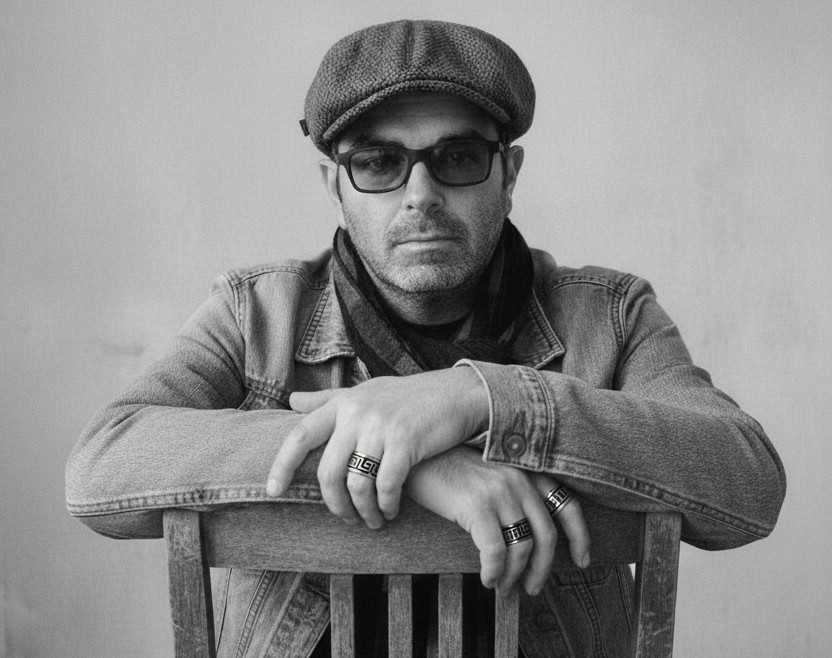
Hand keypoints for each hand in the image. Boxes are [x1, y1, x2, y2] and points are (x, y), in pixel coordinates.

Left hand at [266, 368, 489, 527]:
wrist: (457, 393)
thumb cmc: (409, 396)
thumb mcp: (366, 392)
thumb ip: (328, 400)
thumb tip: (291, 401)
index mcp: (344, 403)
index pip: (300, 435)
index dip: (282, 465)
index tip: (272, 490)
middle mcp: (357, 413)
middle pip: (328, 472)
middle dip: (334, 504)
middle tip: (347, 518)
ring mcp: (381, 427)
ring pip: (357, 484)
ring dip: (363, 510)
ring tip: (374, 519)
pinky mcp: (406, 442)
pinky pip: (386, 486)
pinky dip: (387, 505)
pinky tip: (392, 510)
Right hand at [405, 447, 589, 595]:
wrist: (414, 456)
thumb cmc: (446, 469)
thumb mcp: (488, 475)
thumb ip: (511, 495)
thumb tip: (526, 540)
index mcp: (525, 470)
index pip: (567, 503)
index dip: (580, 536)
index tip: (583, 560)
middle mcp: (518, 478)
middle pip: (547, 535)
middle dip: (543, 569)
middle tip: (532, 588)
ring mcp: (499, 491)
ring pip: (522, 547)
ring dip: (514, 575)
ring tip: (502, 587)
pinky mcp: (476, 505)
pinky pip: (494, 551)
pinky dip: (493, 572)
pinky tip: (486, 579)